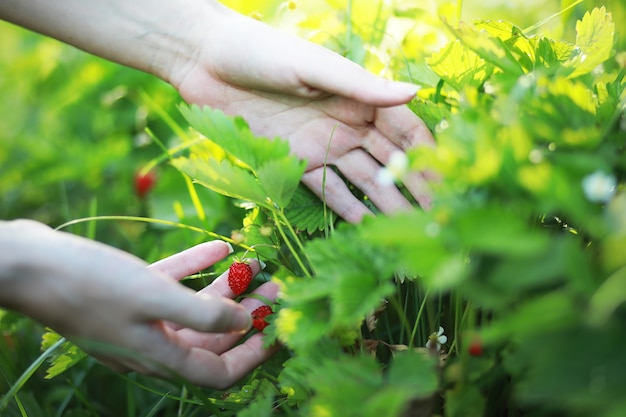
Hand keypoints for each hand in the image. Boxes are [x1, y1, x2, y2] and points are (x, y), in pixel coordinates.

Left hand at [0, 0, 434, 222]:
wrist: (203, 61)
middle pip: (388, 161)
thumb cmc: (260, 51)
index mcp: (356, 95)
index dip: (426, 156)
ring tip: (407, 234)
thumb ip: (360, 86)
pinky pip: (325, 190)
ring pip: (362, 180)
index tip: (448, 185)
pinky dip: (345, 208)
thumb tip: (415, 92)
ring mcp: (321, 144)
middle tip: (436, 221)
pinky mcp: (293, 162)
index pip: (404, 130)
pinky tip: (365, 230)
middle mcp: (345, 122)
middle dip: (412, 189)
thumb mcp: (312, 67)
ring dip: (385, 205)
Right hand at [0, 220, 278, 388]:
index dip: (251, 356)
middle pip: (210, 339)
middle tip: (274, 289)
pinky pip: (172, 284)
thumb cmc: (89, 283)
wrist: (28, 263)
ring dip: (227, 289)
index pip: (217, 372)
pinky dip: (197, 269)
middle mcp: (150, 343)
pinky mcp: (128, 293)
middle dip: (246, 316)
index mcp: (157, 356)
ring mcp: (138, 318)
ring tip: (257, 265)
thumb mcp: (153, 298)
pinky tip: (221, 248)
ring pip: (194, 309)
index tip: (275, 331)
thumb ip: (202, 315)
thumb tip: (245, 324)